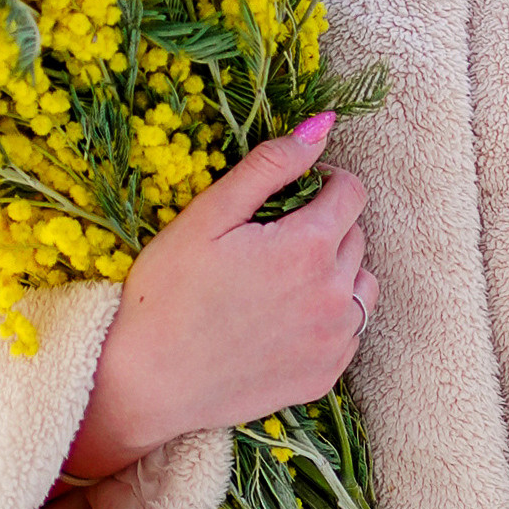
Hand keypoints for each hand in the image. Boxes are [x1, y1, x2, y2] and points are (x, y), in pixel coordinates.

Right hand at [21, 114, 377, 508]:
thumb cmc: (168, 292)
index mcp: (310, 246)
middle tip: (270, 241)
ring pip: (361, 282)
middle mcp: (336, 294)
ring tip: (281, 279)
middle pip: (356, 236)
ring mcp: (335, 340)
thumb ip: (271, 165)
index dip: (324, 182)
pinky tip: (282, 319)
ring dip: (335, 271)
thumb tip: (324, 125)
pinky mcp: (327, 374)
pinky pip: (350, 330)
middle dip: (324, 226)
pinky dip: (328, 316)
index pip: (352, 192)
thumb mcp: (209, 215)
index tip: (293, 192)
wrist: (147, 383)